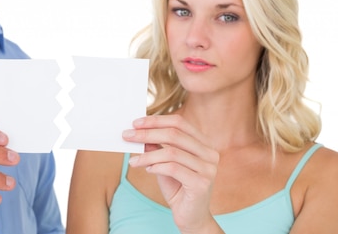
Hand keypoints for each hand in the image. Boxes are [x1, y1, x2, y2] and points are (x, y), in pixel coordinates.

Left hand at [122, 114, 219, 233]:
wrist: (191, 217)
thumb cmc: (178, 188)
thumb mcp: (165, 164)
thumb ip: (157, 147)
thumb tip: (139, 131)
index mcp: (203, 144)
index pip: (179, 123)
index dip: (156, 121)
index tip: (135, 123)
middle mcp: (210, 153)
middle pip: (174, 134)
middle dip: (147, 133)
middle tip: (127, 135)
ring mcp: (208, 168)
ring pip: (171, 152)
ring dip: (147, 155)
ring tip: (133, 160)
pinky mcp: (202, 183)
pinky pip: (173, 168)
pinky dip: (156, 167)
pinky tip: (147, 170)